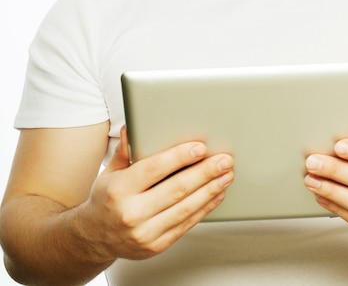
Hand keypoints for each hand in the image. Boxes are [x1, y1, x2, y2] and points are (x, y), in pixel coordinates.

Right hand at [78, 126, 233, 261]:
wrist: (94, 237)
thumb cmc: (106, 199)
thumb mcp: (110, 172)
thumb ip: (125, 151)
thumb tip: (131, 128)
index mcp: (118, 190)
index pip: (154, 169)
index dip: (179, 157)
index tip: (199, 147)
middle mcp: (131, 213)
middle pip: (176, 189)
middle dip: (205, 172)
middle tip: (224, 160)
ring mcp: (144, 233)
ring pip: (185, 208)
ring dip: (211, 189)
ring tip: (226, 175)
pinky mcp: (156, 246)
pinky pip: (186, 224)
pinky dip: (205, 208)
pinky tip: (216, 194)